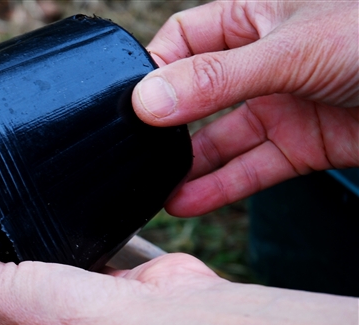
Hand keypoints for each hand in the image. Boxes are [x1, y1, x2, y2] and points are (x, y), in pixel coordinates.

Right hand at [131, 0, 358, 216]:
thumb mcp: (291, 50)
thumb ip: (217, 79)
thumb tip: (148, 100)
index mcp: (256, 17)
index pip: (185, 41)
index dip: (156, 70)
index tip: (129, 103)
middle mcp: (263, 62)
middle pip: (197, 96)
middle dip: (167, 127)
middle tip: (137, 153)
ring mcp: (282, 105)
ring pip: (221, 139)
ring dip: (189, 167)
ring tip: (154, 189)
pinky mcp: (302, 145)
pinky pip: (251, 168)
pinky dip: (220, 187)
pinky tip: (188, 200)